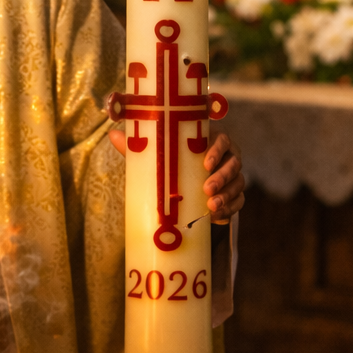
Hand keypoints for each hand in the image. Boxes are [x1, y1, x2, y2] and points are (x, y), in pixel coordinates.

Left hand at [108, 129, 244, 222]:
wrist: (182, 183)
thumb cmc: (170, 161)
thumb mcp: (155, 154)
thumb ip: (138, 146)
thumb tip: (113, 134)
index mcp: (211, 140)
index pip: (222, 139)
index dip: (217, 150)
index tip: (204, 163)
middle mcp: (226, 156)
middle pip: (233, 163)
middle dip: (222, 177)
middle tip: (207, 190)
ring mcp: (232, 176)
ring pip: (238, 184)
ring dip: (227, 196)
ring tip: (211, 208)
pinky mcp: (233, 194)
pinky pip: (239, 202)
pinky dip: (230, 210)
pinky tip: (217, 217)